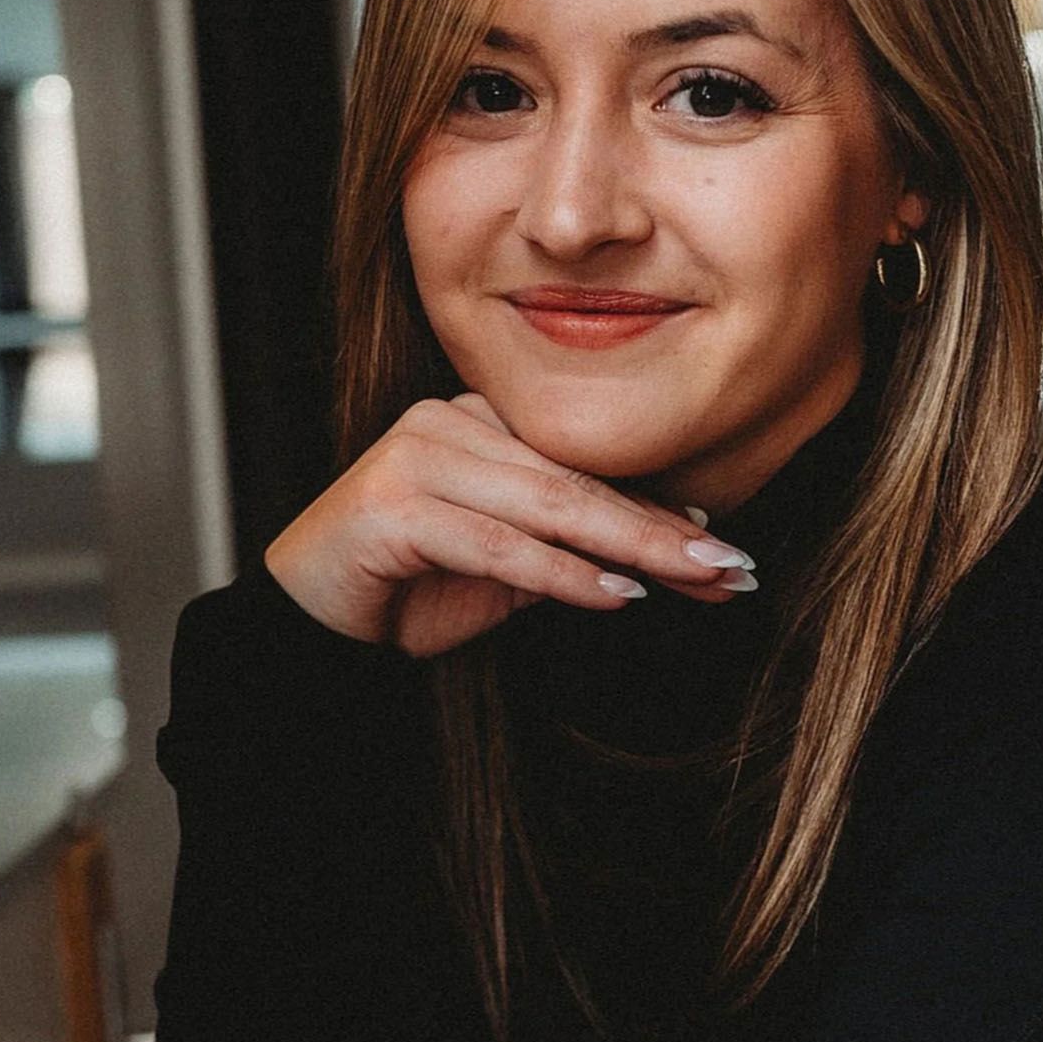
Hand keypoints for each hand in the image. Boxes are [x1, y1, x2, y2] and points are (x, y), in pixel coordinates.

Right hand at [262, 392, 756, 658]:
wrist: (311, 621)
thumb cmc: (412, 588)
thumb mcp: (510, 569)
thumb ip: (576, 546)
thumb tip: (677, 543)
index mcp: (480, 421)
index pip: (586, 468)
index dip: (661, 513)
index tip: (725, 554)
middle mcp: (449, 423)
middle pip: (576, 482)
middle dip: (662, 530)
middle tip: (731, 565)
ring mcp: (417, 458)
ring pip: (546, 504)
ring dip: (630, 547)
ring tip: (693, 577)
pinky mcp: (392, 506)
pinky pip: (497, 542)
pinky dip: (562, 573)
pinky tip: (616, 594)